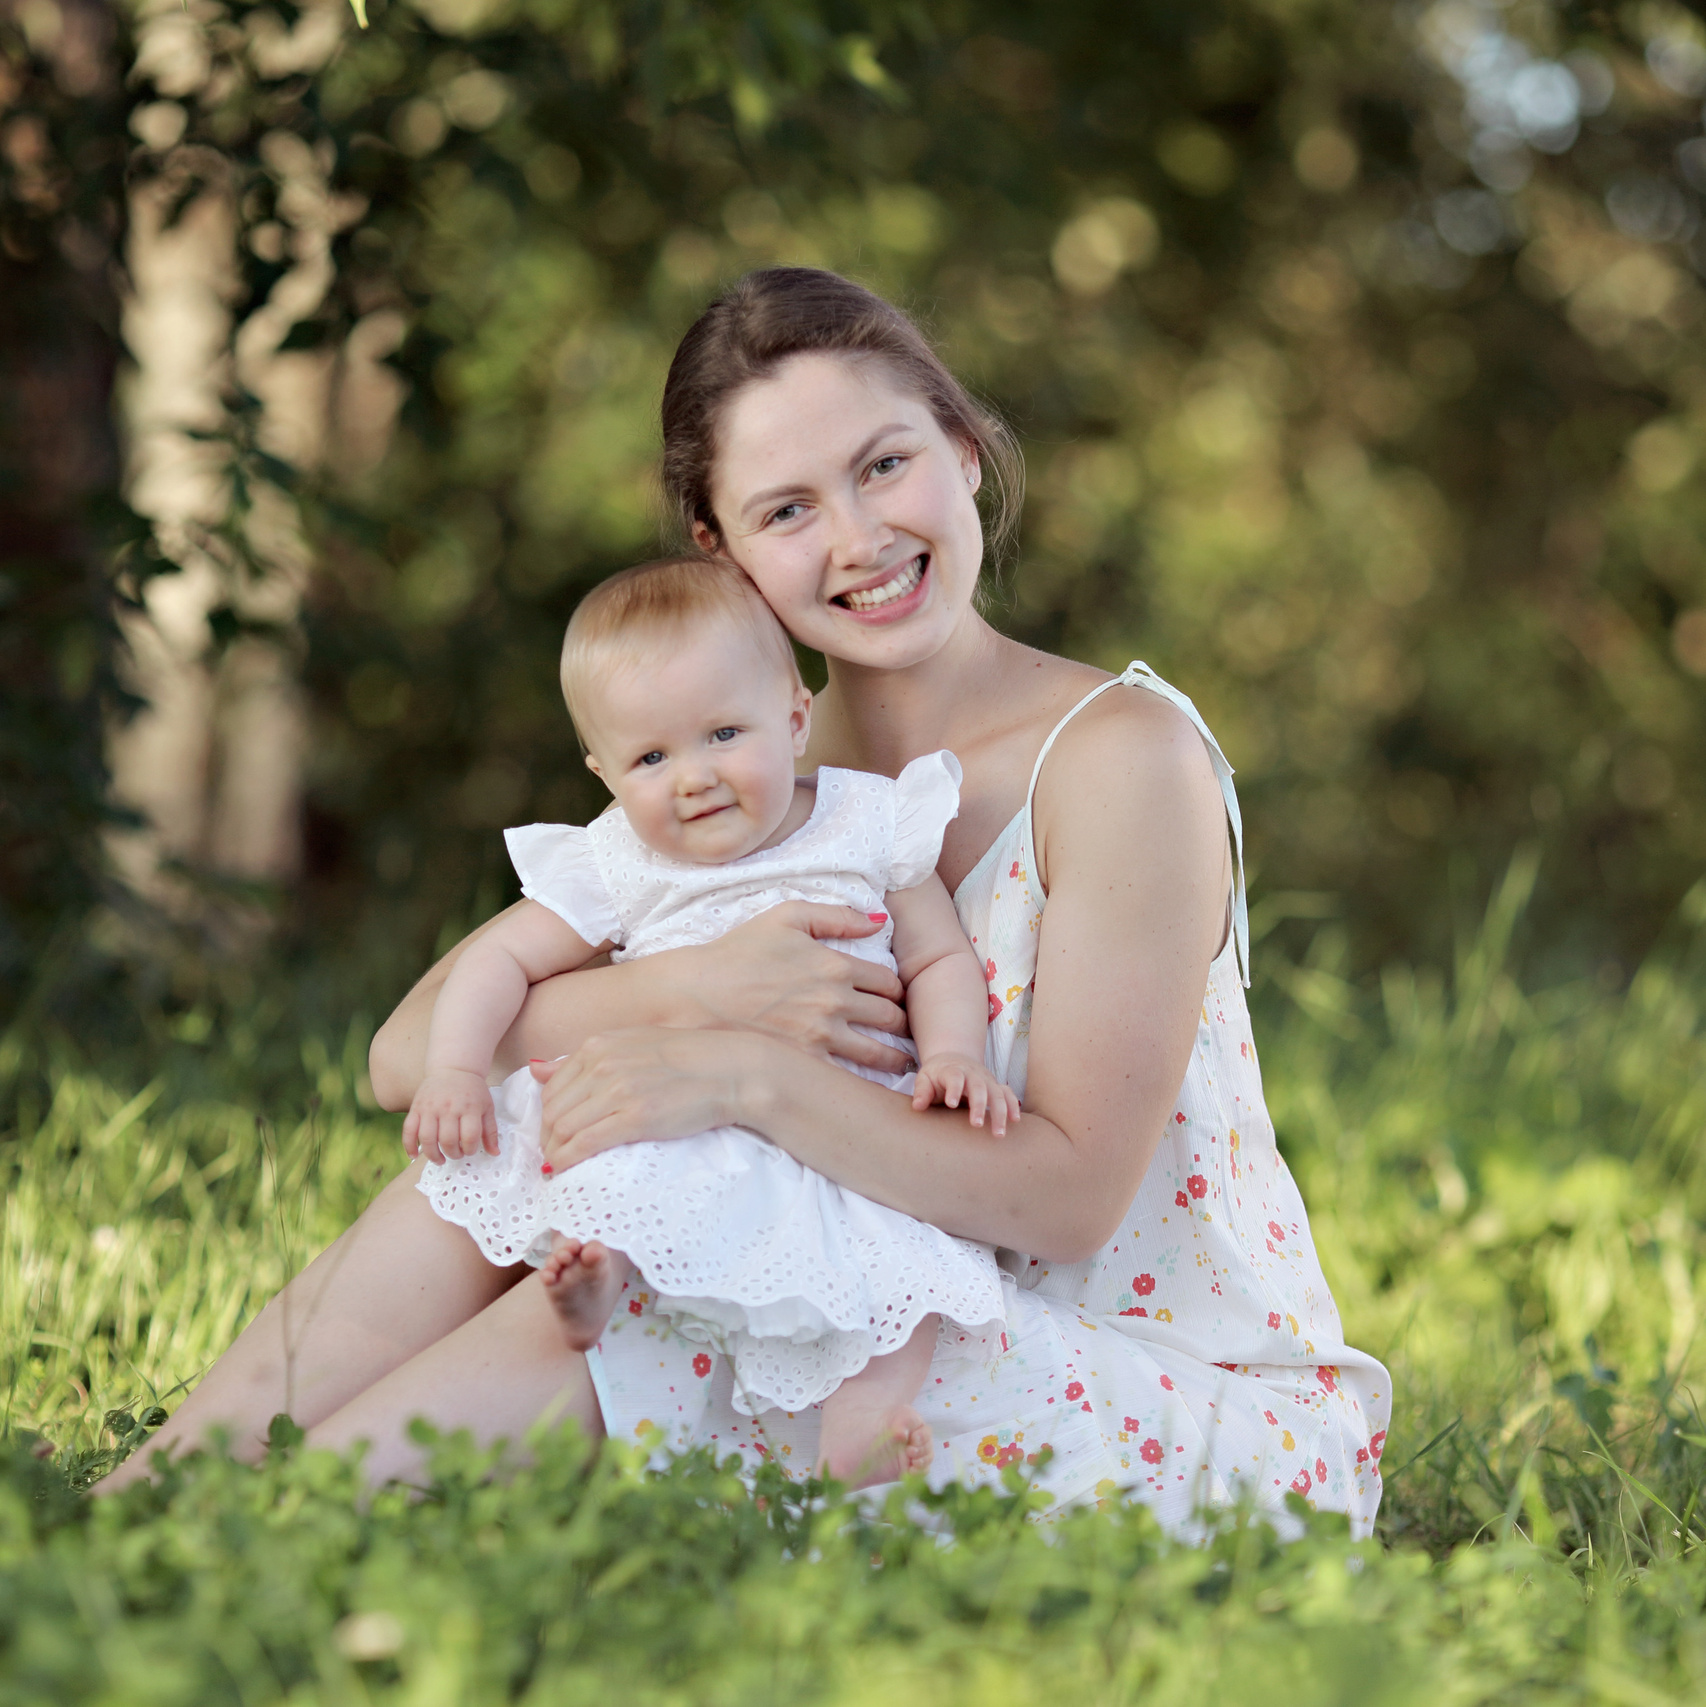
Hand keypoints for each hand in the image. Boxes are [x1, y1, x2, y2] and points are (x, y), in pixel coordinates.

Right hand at [404, 1067, 498, 1162]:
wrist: (454, 1068)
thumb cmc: (472, 1091)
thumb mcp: (487, 1107)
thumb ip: (490, 1131)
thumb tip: (495, 1153)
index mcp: (469, 1107)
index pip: (469, 1136)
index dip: (470, 1149)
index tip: (470, 1150)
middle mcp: (448, 1107)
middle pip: (448, 1140)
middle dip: (453, 1154)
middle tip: (456, 1154)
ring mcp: (430, 1107)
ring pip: (427, 1138)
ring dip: (433, 1155)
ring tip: (440, 1159)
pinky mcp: (416, 1107)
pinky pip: (408, 1130)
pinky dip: (409, 1146)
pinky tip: (415, 1156)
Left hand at [533, 1028, 758, 1173]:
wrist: (729, 1070)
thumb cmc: (687, 1058)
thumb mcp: (631, 1045)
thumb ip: (585, 1059)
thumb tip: (536, 1069)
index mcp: (598, 1045)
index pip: (552, 1088)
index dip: (546, 1117)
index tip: (553, 1135)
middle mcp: (602, 1065)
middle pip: (553, 1111)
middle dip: (547, 1139)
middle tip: (554, 1156)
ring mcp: (618, 1090)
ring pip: (563, 1129)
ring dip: (555, 1153)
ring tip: (560, 1167)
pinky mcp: (635, 1117)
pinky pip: (585, 1143)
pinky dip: (567, 1160)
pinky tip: (564, 1170)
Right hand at [663, 902, 912, 1072]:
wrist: (696, 995)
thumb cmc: (738, 952)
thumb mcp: (787, 916)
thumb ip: (836, 916)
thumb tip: (878, 920)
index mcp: (836, 965)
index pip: (889, 982)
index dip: (897, 991)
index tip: (896, 999)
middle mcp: (836, 1002)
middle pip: (891, 1017)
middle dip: (903, 1024)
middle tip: (906, 1032)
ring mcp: (821, 1035)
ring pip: (878, 1053)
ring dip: (895, 1059)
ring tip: (902, 1064)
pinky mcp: (804, 1061)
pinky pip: (847, 1075)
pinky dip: (863, 1080)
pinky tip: (866, 1083)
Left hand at [912, 1053, 1020, 1136]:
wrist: (953, 1059)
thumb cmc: (936, 1075)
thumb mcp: (924, 1079)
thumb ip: (921, 1091)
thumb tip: (917, 1106)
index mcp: (952, 1071)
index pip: (954, 1077)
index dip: (954, 1089)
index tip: (952, 1104)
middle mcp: (972, 1074)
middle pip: (979, 1087)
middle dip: (979, 1105)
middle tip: (976, 1125)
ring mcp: (986, 1079)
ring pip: (997, 1093)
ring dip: (1000, 1112)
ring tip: (999, 1133)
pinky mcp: (995, 1086)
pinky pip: (1007, 1093)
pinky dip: (1013, 1105)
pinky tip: (1015, 1121)